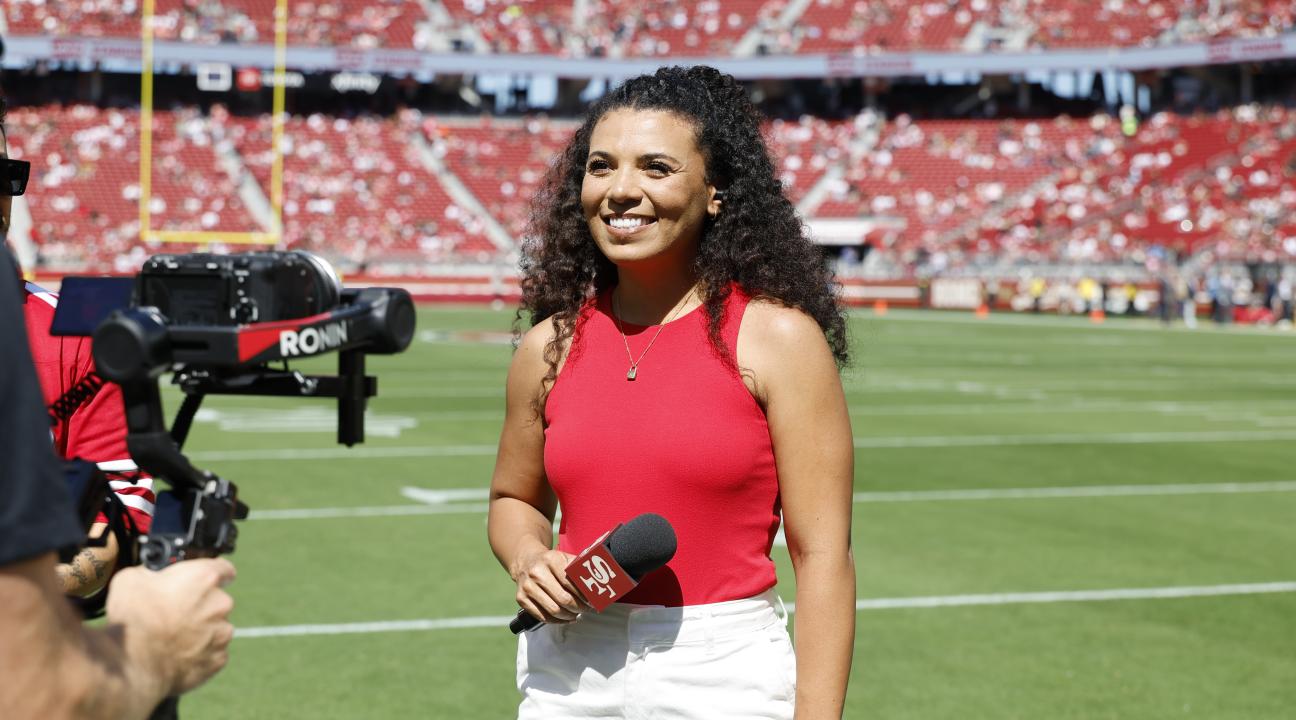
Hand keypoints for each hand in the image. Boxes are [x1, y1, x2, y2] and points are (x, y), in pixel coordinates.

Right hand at [106, 558, 236, 695]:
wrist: (130, 663)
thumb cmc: (132, 620)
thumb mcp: (132, 579)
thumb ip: (153, 571)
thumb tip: (154, 572)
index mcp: (204, 578)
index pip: (223, 569)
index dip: (212, 574)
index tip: (204, 581)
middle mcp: (220, 604)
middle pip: (217, 600)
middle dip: (201, 606)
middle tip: (176, 614)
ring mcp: (221, 633)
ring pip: (217, 627)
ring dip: (202, 630)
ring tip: (174, 637)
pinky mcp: (218, 658)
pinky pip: (213, 652)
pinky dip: (200, 653)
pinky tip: (179, 654)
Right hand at [511, 549, 590, 624]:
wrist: (526, 560)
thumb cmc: (551, 562)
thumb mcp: (564, 557)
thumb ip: (580, 568)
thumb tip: (599, 583)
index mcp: (551, 560)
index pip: (571, 583)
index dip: (584, 595)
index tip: (593, 601)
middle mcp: (537, 573)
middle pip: (563, 599)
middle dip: (579, 607)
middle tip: (588, 609)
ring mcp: (527, 587)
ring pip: (554, 610)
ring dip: (569, 616)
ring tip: (578, 614)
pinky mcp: (521, 598)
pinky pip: (542, 616)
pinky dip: (557, 621)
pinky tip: (566, 618)